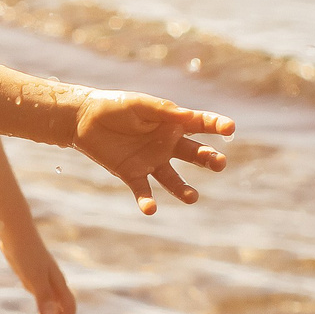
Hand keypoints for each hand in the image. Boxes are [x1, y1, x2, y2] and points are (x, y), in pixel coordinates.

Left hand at [6, 236, 76, 313]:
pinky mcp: (36, 279)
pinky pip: (46, 303)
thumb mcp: (32, 277)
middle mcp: (55, 284)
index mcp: (58, 284)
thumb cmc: (24, 253)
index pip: (68, 311)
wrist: (14, 232)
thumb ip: (43, 297)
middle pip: (63, 313)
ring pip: (54, 309)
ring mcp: (46, 282)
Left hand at [70, 92, 231, 214]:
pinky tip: (150, 208)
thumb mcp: (139, 104)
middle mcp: (168, 145)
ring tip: (192, 198)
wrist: (84, 119)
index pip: (201, 125)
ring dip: (183, 189)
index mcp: (173, 123)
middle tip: (219, 163)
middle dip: (209, 159)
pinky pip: (143, 190)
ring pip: (173, 179)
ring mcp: (152, 161)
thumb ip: (162, 110)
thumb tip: (186, 116)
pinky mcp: (132, 174)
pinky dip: (147, 200)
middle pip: (195, 155)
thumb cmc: (116, 106)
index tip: (230, 127)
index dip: (217, 125)